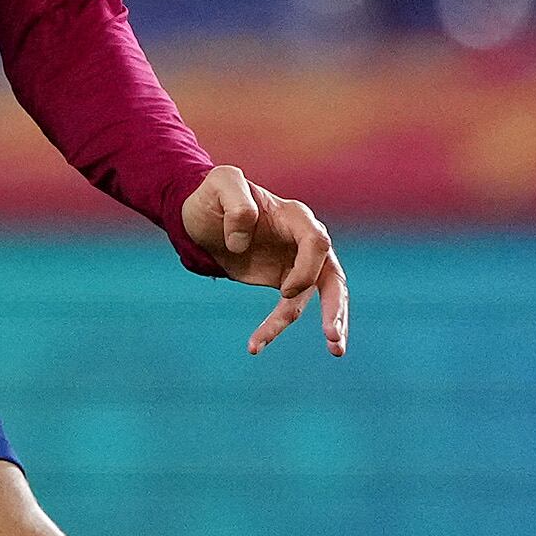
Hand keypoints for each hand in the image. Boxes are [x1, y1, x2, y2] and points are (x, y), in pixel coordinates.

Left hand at [180, 165, 348, 357]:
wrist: (198, 215)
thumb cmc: (212, 195)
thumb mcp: (219, 184)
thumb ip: (236, 204)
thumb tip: (242, 242)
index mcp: (294, 216)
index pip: (317, 242)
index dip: (307, 268)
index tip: (284, 290)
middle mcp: (303, 241)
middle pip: (333, 275)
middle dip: (337, 306)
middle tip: (333, 336)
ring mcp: (297, 263)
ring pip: (320, 297)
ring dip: (330, 323)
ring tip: (336, 352)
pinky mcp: (284, 282)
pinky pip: (290, 308)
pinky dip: (275, 328)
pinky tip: (255, 347)